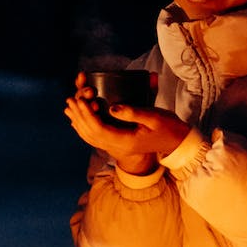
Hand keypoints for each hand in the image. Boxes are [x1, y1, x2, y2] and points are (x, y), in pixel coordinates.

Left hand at [64, 80, 191, 174]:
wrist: (177, 143)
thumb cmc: (169, 128)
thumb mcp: (154, 117)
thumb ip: (133, 112)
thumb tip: (112, 107)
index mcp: (126, 141)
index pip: (99, 129)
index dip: (87, 114)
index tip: (81, 99)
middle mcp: (118, 147)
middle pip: (91, 133)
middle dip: (79, 115)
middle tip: (71, 99)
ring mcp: (118, 147)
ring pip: (91, 137)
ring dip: (78, 122)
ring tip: (69, 108)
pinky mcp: (118, 143)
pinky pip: (96, 138)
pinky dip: (85, 128)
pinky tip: (79, 120)